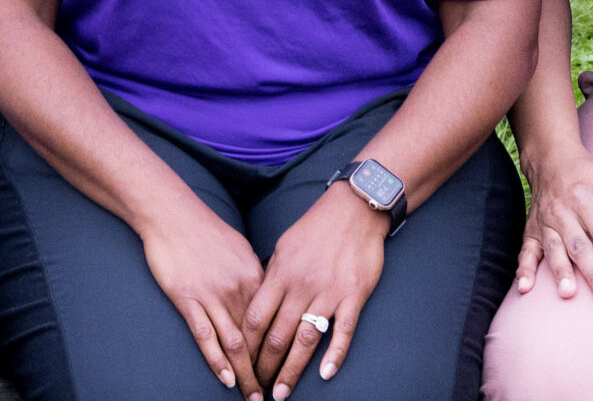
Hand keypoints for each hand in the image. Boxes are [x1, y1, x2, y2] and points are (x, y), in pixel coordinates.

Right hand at [135, 199, 268, 397]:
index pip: (273, 324)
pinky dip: (217, 362)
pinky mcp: (187, 299)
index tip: (283, 371)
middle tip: (272, 395)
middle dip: (266, 371)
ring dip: (246, 375)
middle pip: (258, 340)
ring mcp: (212, 296)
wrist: (170, 213)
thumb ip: (253, 276)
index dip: (279, 352)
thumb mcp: (239, 249)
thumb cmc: (203, 229)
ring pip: (235, 344)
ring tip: (252, 397)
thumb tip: (265, 297)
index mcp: (254, 277)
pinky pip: (206, 337)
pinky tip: (226, 380)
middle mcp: (238, 290)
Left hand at [246, 185, 384, 399]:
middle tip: (258, 389)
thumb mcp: (284, 247)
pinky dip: (334, 354)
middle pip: (276, 335)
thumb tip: (256, 301)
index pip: (254, 318)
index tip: (239, 364)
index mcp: (279, 274)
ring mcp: (328, 293)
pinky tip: (324, 375)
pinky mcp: (354, 296)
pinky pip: (343, 331)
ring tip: (281, 393)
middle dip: (263, 366)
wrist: (354, 210)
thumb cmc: (315, 229)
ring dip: (291, 370)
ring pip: (305, 339)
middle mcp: (300, 286)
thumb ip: (271, 276)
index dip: (244, 345)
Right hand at [516, 144, 592, 306]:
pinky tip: (525, 289)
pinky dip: (524, 269)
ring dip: (560, 273)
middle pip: (579, 247)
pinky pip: (526, 250)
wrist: (551, 160)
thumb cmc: (591, 175)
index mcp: (584, 198)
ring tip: (568, 294)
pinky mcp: (531, 229)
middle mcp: (562, 212)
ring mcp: (545, 222)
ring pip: (554, 250)